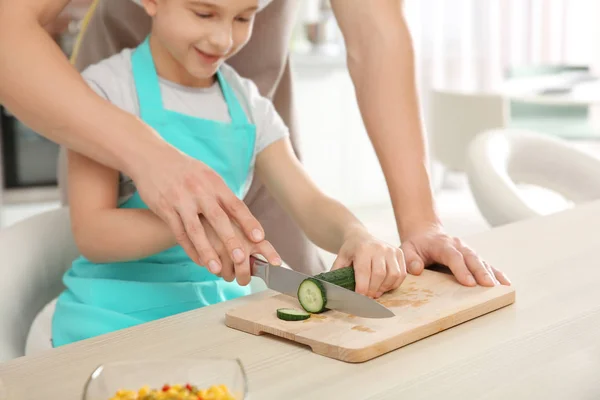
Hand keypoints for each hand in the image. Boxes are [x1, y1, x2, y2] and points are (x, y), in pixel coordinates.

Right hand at [132, 147, 266, 275]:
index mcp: (215, 183)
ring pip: (196, 230)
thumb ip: (223, 196)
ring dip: (207, 251)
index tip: (260, 238)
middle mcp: (200, 191)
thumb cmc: (187, 170)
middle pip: (218, 219)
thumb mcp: (208, 176)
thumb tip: (243, 217)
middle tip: (241, 259)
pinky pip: (179, 232)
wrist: (152, 157)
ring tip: (216, 269)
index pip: (236, 205)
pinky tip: (198, 261)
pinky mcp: (165, 208)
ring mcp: (181, 200)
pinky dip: (189, 249)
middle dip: (230, 240)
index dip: (248, 222)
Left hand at [332, 230, 406, 297]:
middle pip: (380, 275)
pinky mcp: (399, 253)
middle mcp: (379, 247)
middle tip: (367, 297)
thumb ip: (337, 273)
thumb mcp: (340, 259)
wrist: (360, 237)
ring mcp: (391, 249)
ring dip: (384, 288)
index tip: (359, 298)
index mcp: (363, 248)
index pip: (364, 272)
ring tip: (375, 291)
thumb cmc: (350, 251)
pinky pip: (401, 274)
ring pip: (393, 275)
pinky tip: (384, 286)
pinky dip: (393, 284)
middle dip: (373, 290)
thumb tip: (333, 290)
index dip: (362, 288)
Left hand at [400, 224, 510, 286]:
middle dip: (481, 272)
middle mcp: (458, 246)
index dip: (461, 269)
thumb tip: (417, 269)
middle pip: (472, 258)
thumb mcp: (406, 249)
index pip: (453, 257)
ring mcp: (468, 251)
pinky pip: (487, 265)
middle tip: (489, 286)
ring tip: (502, 288)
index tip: (469, 282)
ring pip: (482, 261)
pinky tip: (506, 283)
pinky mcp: (473, 257)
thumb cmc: (416, 245)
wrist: (425, 234)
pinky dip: (497, 273)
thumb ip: (409, 259)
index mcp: (442, 245)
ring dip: (492, 274)